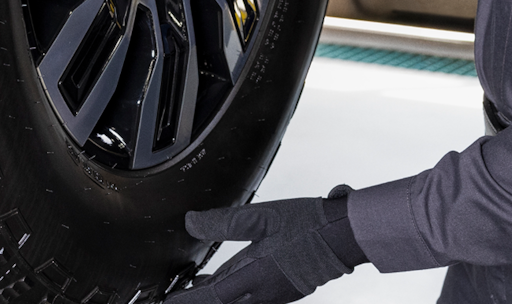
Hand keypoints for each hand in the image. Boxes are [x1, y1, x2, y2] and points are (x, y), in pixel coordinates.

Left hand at [167, 187, 365, 303]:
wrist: (344, 236)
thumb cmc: (308, 225)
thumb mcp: (261, 217)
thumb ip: (223, 222)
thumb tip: (192, 223)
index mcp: (252, 276)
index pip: (208, 297)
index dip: (185, 301)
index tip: (167, 301)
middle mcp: (262, 293)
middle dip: (197, 302)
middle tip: (177, 296)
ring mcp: (274, 296)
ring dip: (214, 298)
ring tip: (196, 289)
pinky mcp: (283, 292)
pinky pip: (251, 300)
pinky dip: (232, 295)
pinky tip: (229, 282)